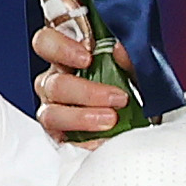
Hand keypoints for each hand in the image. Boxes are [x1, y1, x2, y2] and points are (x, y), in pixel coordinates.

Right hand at [28, 16, 129, 148]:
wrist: (139, 119)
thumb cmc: (129, 86)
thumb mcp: (133, 66)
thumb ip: (126, 55)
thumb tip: (119, 49)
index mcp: (67, 56)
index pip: (46, 42)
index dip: (60, 48)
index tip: (87, 57)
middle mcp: (55, 81)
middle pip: (53, 83)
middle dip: (85, 92)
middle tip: (116, 97)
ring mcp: (54, 109)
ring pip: (51, 113)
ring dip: (82, 118)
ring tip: (111, 120)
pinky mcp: (58, 135)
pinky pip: (60, 141)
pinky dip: (82, 142)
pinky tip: (101, 140)